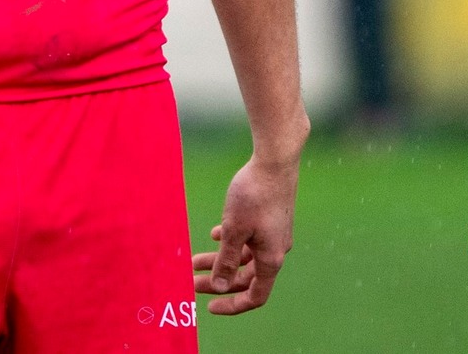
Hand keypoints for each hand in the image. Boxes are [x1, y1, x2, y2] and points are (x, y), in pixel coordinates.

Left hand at [192, 153, 298, 314]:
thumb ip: (226, 261)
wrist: (275, 161)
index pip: (255, 296)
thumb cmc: (254, 196)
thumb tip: (219, 287)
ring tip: (193, 260)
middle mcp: (275, 251)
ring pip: (245, 256)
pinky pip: (250, 239)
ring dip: (220, 260)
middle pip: (245, 277)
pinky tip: (214, 234)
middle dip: (218, 281)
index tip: (209, 307)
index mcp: (270, 259)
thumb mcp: (234, 231)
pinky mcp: (271, 219)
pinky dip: (231, 241)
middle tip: (191, 282)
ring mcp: (274, 234)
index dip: (233, 305)